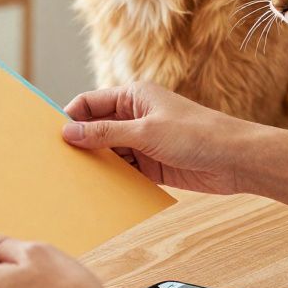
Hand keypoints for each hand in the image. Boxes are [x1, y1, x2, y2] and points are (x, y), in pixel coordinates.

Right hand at [62, 81, 255, 194]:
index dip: (70, 117)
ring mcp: (142, 141)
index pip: (90, 103)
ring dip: (96, 163)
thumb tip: (69, 132)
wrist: (236, 160)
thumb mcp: (146, 132)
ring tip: (75, 179)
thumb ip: (106, 133)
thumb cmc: (197, 135)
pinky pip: (124, 170)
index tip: (51, 136)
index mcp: (133, 96)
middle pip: (96, 128)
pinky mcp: (151, 165)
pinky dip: (112, 178)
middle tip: (58, 161)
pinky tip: (98, 190)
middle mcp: (135, 116)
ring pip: (108, 151)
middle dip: (80, 143)